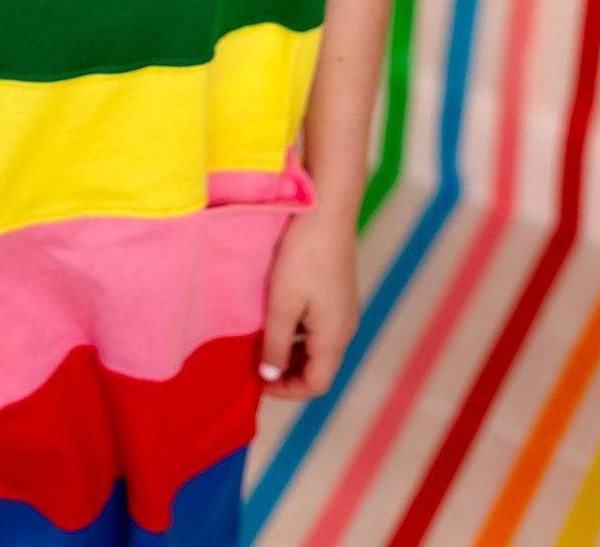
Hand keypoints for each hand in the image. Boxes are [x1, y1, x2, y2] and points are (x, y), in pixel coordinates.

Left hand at [257, 211, 359, 398]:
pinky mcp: (338, 291)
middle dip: (287, 372)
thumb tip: (270, 376)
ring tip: (260, 340)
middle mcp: (345, 327)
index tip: (257, 382)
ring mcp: (343, 308)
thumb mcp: (281, 305)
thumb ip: (275, 345)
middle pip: (318, 367)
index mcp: (335, 337)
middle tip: (254, 363)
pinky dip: (297, 331)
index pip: (316, 384)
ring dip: (290, 350)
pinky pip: (318, 325)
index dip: (286, 390)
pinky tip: (277, 315)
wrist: (326, 209)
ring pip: (316, 345)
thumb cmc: (303, 257)